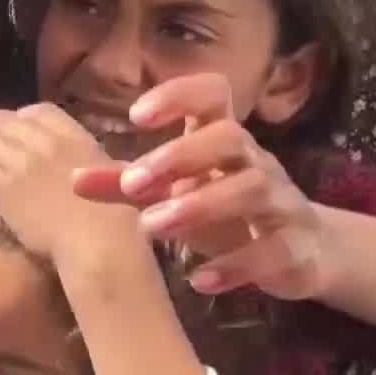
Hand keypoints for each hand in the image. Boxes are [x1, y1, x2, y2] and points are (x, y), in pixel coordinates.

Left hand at [0, 103, 139, 262]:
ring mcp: (20, 162)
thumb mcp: (115, 175)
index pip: (40, 112)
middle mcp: (43, 143)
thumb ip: (96, 164)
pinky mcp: (2, 187)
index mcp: (74, 137)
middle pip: (4, 124)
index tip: (10, 120)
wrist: (97, 238)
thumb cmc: (118, 216)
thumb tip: (95, 166)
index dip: (20, 116)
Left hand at [71, 74, 336, 298]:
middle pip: (231, 137)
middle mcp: (256, 162)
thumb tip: (73, 179)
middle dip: (181, 156)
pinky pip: (272, 251)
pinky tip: (198, 280)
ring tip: (152, 227)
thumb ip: (127, 186)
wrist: (302, 251)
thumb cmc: (225, 210)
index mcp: (224, 140)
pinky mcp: (295, 247)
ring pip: (251, 188)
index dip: (179, 95)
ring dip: (199, 205)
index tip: (137, 115)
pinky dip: (235, 265)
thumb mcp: (174, 194)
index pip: (212, 94)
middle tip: (133, 183)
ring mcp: (281, 202)